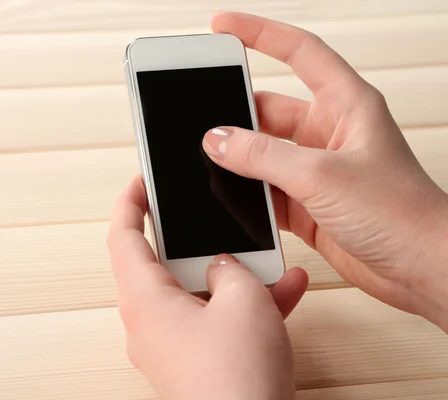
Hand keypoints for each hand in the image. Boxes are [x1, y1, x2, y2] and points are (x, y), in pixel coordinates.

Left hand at [107, 176, 308, 399]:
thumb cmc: (235, 376)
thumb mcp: (242, 300)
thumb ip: (230, 269)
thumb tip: (223, 267)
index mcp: (144, 300)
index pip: (122, 238)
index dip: (130, 204)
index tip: (141, 183)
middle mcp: (149, 323)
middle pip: (164, 266)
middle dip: (199, 243)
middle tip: (217, 222)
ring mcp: (172, 346)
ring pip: (199, 294)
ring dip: (234, 277)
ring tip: (270, 259)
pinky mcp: (195, 363)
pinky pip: (215, 322)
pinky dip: (243, 307)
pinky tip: (285, 291)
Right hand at [203, 13, 447, 329]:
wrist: (422, 268)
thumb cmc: (401, 214)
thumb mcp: (321, 175)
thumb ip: (263, 156)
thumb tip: (217, 140)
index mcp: (346, 105)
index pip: (299, 52)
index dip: (260, 34)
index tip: (224, 28)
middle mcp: (329, 133)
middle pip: (269, 109)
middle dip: (234, 113)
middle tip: (201, 117)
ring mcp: (315, 169)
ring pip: (262, 153)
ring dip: (238, 160)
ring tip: (209, 162)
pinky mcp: (307, 202)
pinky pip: (265, 189)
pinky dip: (246, 194)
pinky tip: (230, 198)